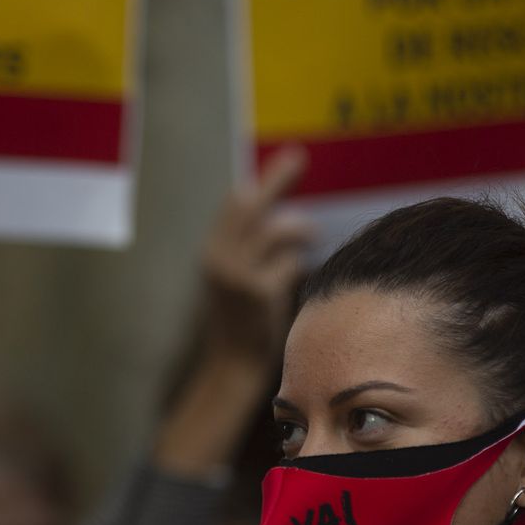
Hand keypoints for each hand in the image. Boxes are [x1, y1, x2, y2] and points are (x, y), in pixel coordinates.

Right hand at [201, 147, 314, 363]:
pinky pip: (290, 262)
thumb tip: (279, 216)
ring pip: (276, 229)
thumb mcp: (238, 279)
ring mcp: (237, 274)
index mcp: (212, 252)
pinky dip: (299, 266)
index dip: (262, 181)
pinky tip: (302, 277)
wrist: (234, 367)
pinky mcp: (258, 292)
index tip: (286, 162)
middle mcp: (219, 258)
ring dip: (300, 229)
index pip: (235, 203)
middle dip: (277, 178)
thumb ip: (251, 249)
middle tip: (299, 157)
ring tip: (313, 235)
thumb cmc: (244, 322)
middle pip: (252, 204)